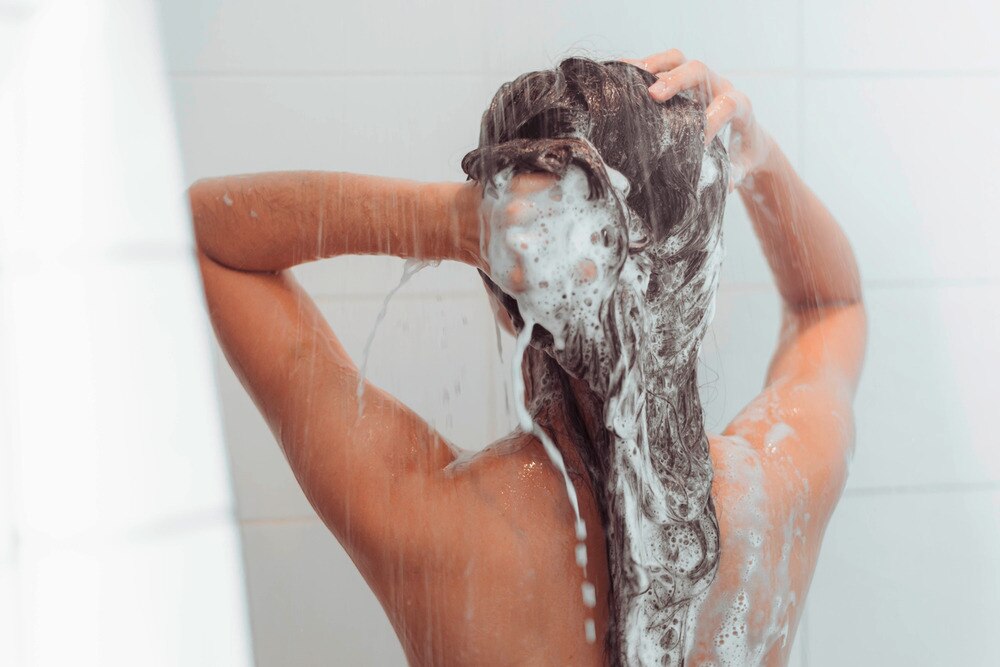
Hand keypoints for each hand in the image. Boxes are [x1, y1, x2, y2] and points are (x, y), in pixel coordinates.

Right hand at [621, 49, 771, 190]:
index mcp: (740, 106)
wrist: (747, 138)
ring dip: (653, 65)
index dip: (711, 119)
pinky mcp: (682, 79)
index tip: (696, 139)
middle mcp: (720, 85)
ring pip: (677, 60)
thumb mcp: (743, 166)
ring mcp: (699, 79)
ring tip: (629, 75)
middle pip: (698, 71)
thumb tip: (726, 186)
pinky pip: (662, 65)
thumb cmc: (742, 153)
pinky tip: (622, 74)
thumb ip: (736, 173)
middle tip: (653, 95)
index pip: (727, 104)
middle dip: (675, 80)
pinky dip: (642, 68)